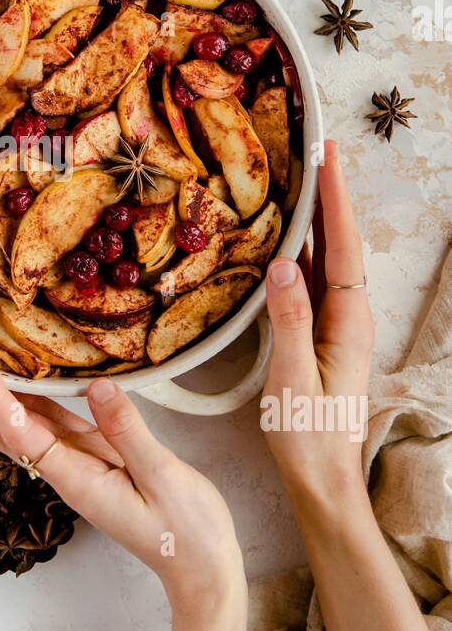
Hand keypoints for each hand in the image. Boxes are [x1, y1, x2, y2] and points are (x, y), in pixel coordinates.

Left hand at [0, 349, 245, 619]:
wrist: (200, 568)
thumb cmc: (188, 531)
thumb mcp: (164, 478)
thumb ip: (129, 433)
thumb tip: (98, 387)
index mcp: (78, 481)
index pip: (23, 433)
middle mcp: (68, 473)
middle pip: (5, 430)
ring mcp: (79, 467)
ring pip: (25, 425)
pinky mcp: (96, 461)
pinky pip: (56, 425)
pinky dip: (32, 400)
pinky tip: (19, 383)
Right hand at [262, 139, 373, 506]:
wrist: (323, 480)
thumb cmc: (309, 437)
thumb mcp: (295, 380)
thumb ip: (289, 323)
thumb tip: (281, 265)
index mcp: (348, 322)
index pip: (343, 247)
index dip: (335, 199)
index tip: (326, 156)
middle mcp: (347, 316)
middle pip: (340, 243)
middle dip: (330, 195)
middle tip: (314, 149)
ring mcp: (334, 326)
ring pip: (326, 260)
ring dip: (315, 218)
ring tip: (299, 179)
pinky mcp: (317, 336)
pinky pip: (310, 281)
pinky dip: (299, 250)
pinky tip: (282, 238)